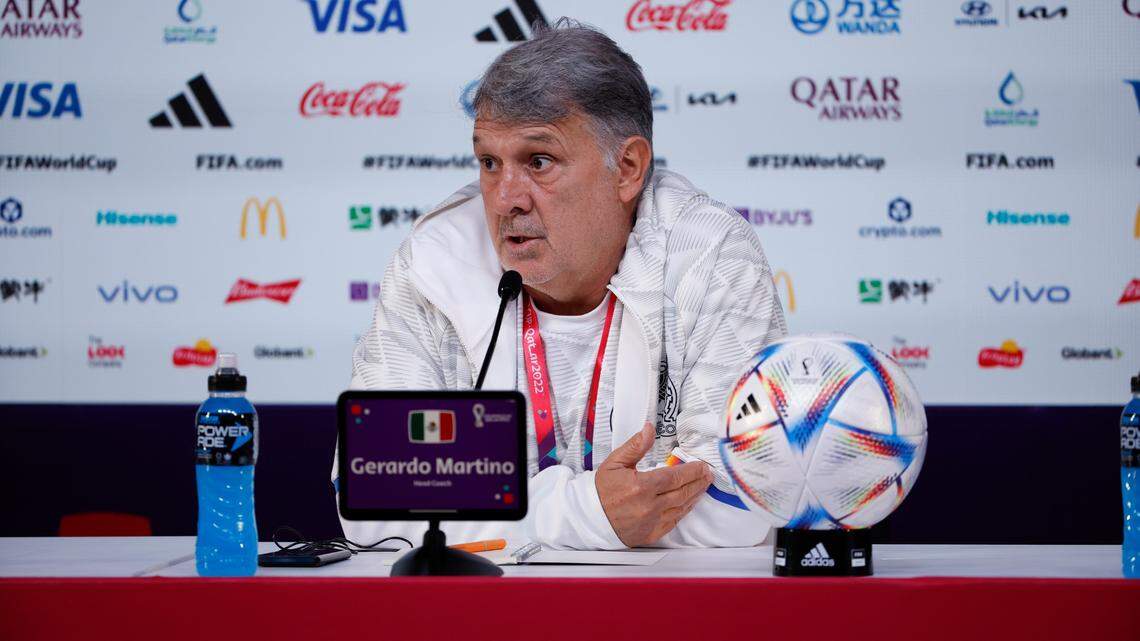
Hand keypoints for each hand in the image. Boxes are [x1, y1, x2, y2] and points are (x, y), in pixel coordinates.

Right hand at [595, 422, 712, 546]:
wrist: (589, 518)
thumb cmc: (600, 491)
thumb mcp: (615, 462)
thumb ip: (635, 446)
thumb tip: (649, 429)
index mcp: (641, 486)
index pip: (675, 476)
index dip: (692, 470)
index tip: (702, 466)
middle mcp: (649, 506)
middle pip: (683, 492)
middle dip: (699, 482)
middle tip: (707, 474)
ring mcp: (651, 522)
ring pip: (681, 507)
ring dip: (695, 496)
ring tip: (702, 486)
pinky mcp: (651, 533)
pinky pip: (673, 521)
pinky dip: (684, 511)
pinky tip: (688, 503)